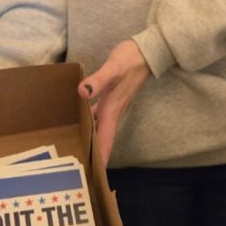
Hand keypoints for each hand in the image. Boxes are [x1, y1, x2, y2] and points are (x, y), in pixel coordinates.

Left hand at [78, 40, 149, 164]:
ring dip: (93, 138)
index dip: (102, 156)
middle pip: (104, 137)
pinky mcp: (113, 97)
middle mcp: (114, 110)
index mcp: (112, 108)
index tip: (96, 174)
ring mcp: (114, 104)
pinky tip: (81, 120)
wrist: (146, 51)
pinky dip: (91, 121)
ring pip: (101, 127)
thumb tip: (82, 92)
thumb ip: (98, 80)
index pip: (106, 138)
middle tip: (82, 167)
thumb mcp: (113, 68)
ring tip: (80, 149)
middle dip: (95, 153)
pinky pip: (99, 114)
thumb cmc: (130, 59)